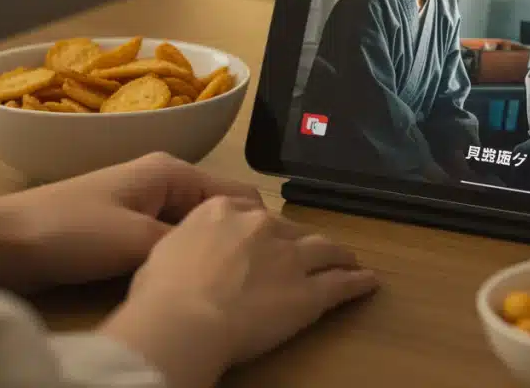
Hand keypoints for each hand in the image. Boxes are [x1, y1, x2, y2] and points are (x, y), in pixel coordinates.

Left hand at [0, 151, 262, 292]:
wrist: (5, 242)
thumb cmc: (71, 231)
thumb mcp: (138, 240)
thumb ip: (188, 244)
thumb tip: (233, 254)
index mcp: (173, 170)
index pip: (239, 193)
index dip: (259, 225)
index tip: (274, 260)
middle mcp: (164, 180)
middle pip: (220, 210)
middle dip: (236, 238)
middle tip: (251, 274)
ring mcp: (144, 203)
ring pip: (196, 227)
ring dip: (206, 249)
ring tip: (223, 280)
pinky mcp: (128, 226)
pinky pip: (172, 239)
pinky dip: (182, 255)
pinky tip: (185, 279)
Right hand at [100, 195, 377, 387]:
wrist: (183, 318)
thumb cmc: (161, 291)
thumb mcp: (164, 248)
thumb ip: (190, 240)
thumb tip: (194, 249)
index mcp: (222, 211)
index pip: (252, 213)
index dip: (263, 228)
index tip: (267, 236)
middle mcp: (261, 225)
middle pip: (291, 230)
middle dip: (301, 241)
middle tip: (309, 252)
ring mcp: (290, 257)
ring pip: (324, 249)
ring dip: (339, 255)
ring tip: (350, 260)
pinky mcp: (309, 291)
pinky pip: (340, 284)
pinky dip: (357, 282)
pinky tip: (368, 282)